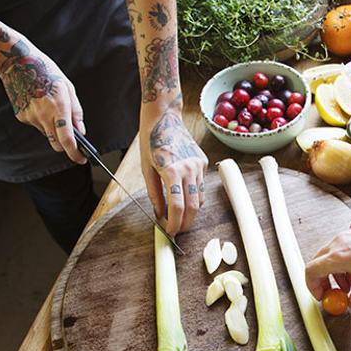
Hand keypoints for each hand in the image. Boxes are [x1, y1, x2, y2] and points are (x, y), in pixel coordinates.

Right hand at [0, 38, 85, 163]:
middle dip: (65, 146)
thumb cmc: (46, 71)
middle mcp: (44, 116)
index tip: (81, 159)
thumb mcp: (67, 87)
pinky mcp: (21, 116)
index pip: (67, 140)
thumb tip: (81, 131)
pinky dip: (41, 120)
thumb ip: (76, 111)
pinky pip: (36, 125)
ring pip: (46, 133)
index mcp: (59, 108)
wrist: (16, 62)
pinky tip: (38, 103)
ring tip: (51, 107)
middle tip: (72, 140)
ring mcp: (30, 117)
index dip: (75, 153)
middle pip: (56, 144)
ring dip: (52, 128)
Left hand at [140, 106, 207, 234]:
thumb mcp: (146, 169)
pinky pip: (200, 186)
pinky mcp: (203, 162)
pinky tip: (183, 193)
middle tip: (177, 230)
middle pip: (193, 207)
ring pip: (199, 198)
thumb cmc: (151, 141)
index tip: (170, 232)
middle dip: (186, 223)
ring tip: (179, 215)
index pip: (177, 206)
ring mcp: (199, 166)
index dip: (174, 223)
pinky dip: (193, 195)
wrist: (164, 118)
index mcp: (172, 171)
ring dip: (190, 210)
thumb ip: (154, 194)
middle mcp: (189, 169)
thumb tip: (159, 214)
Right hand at [304, 224, 350, 306]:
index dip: (312, 286)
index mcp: (339, 257)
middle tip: (333, 292)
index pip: (311, 271)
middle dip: (324, 281)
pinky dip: (342, 263)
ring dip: (335, 273)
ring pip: (329, 257)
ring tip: (350, 285)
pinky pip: (340, 249)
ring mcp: (345, 236)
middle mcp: (338, 244)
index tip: (321, 295)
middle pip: (318, 263)